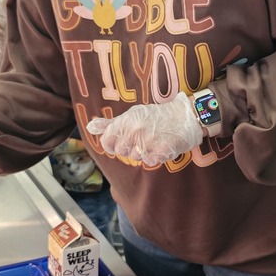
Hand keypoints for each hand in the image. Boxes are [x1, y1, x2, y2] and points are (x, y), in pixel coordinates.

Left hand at [87, 93, 202, 165]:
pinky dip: (155, 156)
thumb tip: (90, 127)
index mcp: (125, 121)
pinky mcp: (161, 151)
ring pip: (136, 158)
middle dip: (131, 147)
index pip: (107, 143)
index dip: (114, 144)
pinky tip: (161, 145)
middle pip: (122, 152)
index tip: (123, 140)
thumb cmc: (157, 116)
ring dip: (144, 152)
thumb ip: (110, 124)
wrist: (185, 116)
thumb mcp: (132, 115)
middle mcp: (134, 131)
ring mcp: (148, 142)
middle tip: (143, 137)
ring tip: (154, 140)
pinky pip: (150, 161)